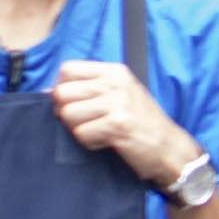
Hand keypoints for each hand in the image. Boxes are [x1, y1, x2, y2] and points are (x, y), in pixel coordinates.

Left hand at [51, 58, 193, 186]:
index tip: (77, 104)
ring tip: (100, 132)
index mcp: (115, 71)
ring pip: (68, 114)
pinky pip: (81, 134)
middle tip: (87, 122)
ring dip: (80, 129)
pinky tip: (107, 142)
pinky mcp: (117, 124)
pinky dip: (90, 143)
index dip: (63, 89)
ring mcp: (117, 102)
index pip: (67, 69)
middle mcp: (116, 82)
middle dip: (68, 113)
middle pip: (62, 92)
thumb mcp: (120, 95)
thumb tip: (48, 91)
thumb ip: (89, 89)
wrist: (170, 149)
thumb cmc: (142, 124)